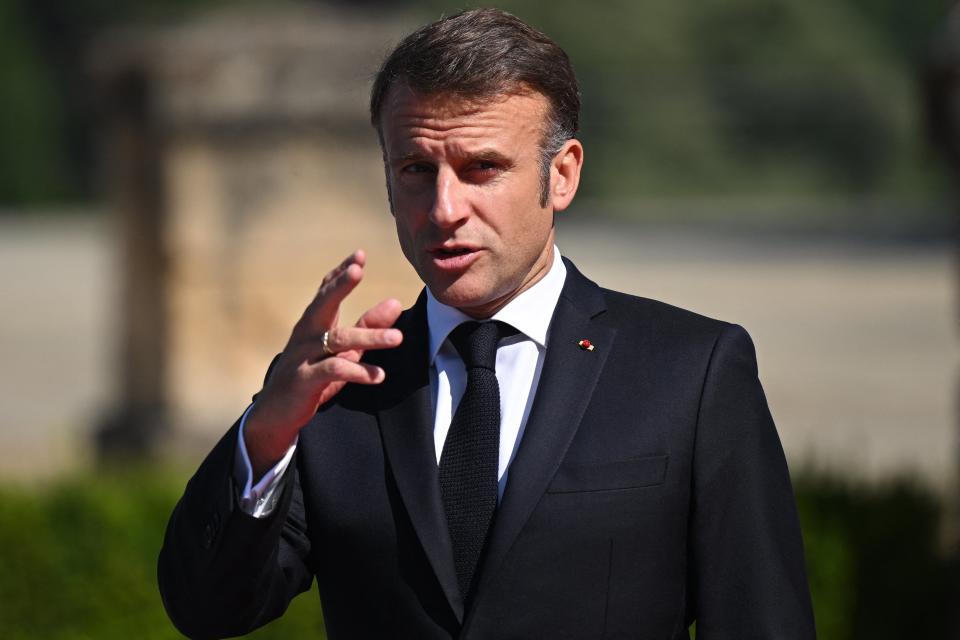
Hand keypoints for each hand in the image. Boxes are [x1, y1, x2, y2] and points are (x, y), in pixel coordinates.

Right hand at [243, 250, 402, 475]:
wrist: (276, 414)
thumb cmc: (313, 375)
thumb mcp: (344, 350)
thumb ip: (368, 326)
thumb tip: (396, 302)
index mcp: (313, 323)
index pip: (325, 291)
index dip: (340, 272)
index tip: (358, 254)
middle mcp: (306, 334)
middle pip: (322, 304)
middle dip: (340, 285)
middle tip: (357, 269)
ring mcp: (303, 356)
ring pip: (336, 340)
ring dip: (369, 338)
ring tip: (398, 339)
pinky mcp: (304, 380)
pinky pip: (332, 371)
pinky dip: (358, 372)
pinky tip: (378, 375)